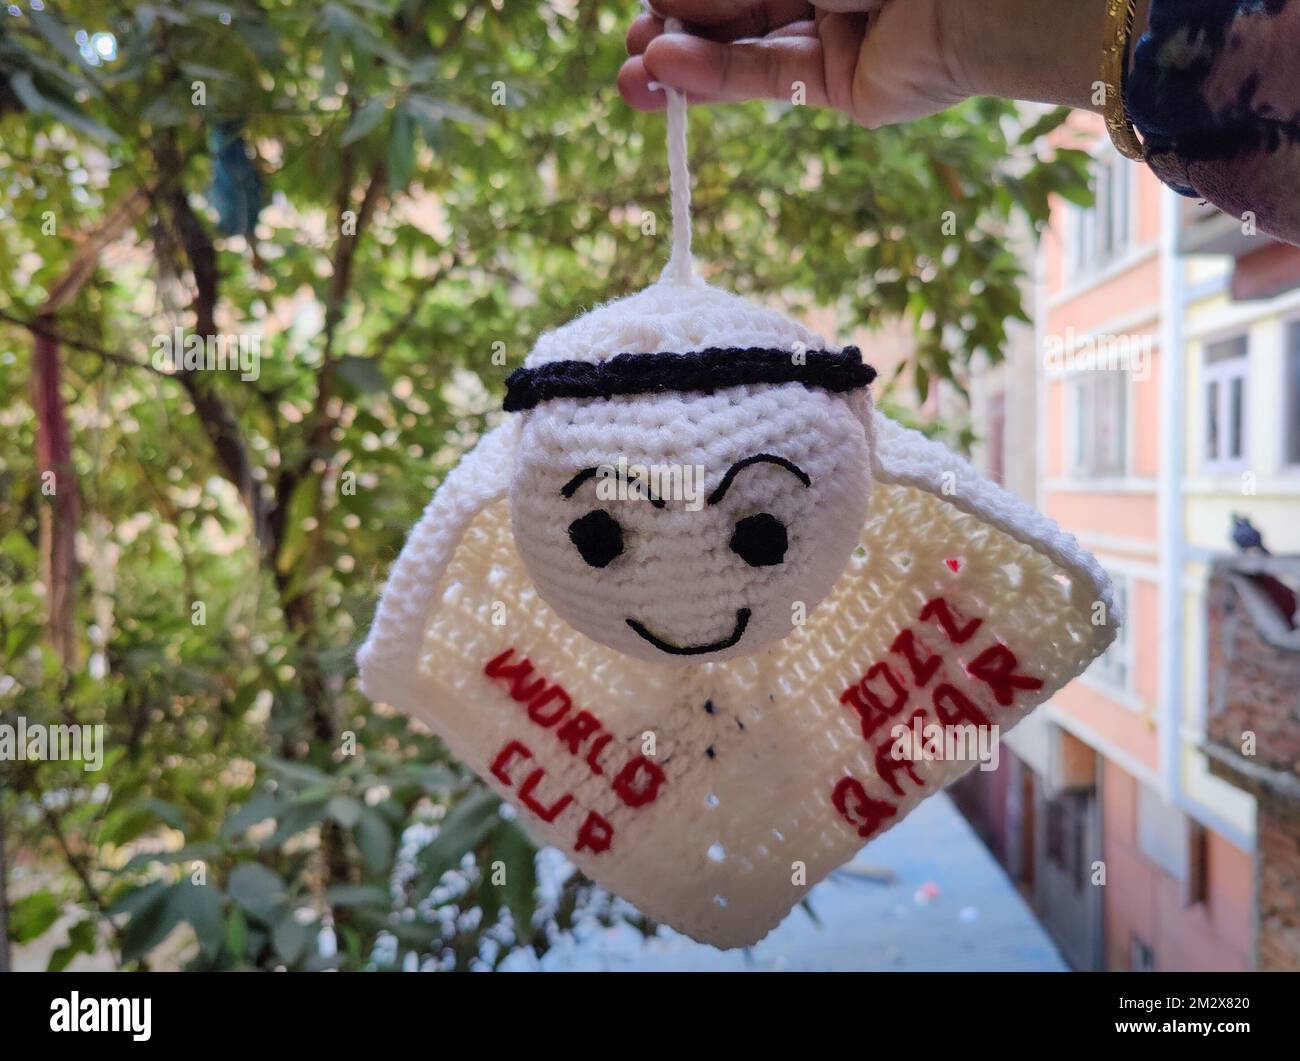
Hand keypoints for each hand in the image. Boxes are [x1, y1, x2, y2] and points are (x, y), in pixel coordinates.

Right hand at [618, 0, 1112, 130]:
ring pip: (743, 51)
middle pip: (731, 10)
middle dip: (675, 26)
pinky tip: (667, 72)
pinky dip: (717, 77)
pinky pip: (769, 79)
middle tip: (628, 47)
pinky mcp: (843, 86)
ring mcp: (833, 36)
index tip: (645, 1)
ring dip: (684, 63)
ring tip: (631, 76)